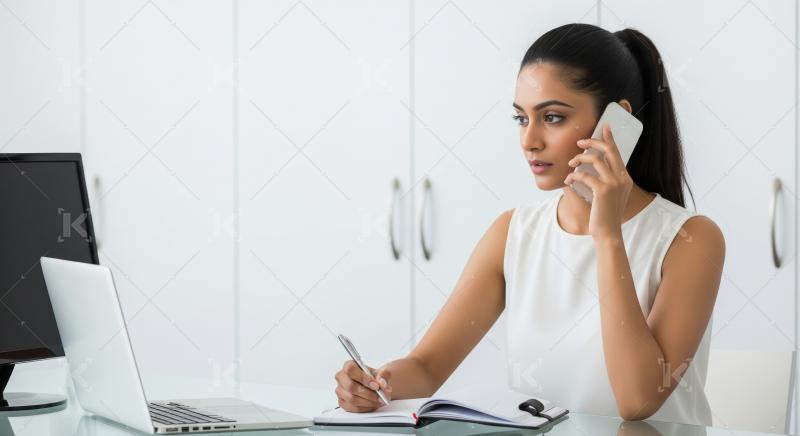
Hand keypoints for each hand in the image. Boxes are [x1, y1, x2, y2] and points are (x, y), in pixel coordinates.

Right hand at [334, 360, 392, 411]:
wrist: (376, 385)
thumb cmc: (376, 377)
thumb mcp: (383, 372)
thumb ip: (384, 375)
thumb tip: (382, 383)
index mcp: (348, 366)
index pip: (351, 370)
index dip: (363, 378)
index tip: (376, 385)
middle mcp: (341, 378)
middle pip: (350, 387)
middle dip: (368, 393)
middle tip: (380, 396)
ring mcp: (340, 391)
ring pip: (352, 399)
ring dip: (368, 402)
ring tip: (379, 401)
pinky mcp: (343, 402)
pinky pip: (353, 408)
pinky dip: (366, 408)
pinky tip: (373, 404)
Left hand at [563, 123, 632, 240]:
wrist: (608, 232)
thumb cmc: (605, 214)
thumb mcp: (609, 194)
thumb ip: (607, 180)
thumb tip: (592, 166)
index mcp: (625, 178)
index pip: (617, 153)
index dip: (610, 139)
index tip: (604, 128)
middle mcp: (622, 178)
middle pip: (609, 150)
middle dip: (593, 142)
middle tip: (580, 142)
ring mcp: (614, 183)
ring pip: (595, 159)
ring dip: (579, 158)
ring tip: (570, 164)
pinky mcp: (603, 190)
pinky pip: (585, 175)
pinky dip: (573, 175)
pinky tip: (568, 180)